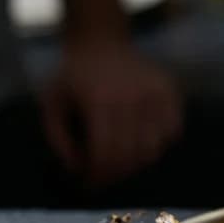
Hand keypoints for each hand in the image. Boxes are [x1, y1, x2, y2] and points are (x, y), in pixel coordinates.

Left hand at [40, 41, 182, 187]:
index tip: (90, 183)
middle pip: (130, 156)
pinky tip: (141, 141)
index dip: (98, 175)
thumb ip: (57, 140)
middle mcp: (131, 98)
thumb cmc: (73, 76)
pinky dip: (160, 144)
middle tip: (104, 178)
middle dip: (115, 174)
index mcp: (99, 101)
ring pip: (154, 149)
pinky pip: (173, 132)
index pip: (106, 154)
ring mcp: (154, 94)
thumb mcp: (50, 103)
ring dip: (137, 163)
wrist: (100, 40)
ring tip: (122, 160)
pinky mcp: (169, 91)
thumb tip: (77, 169)